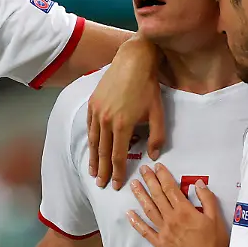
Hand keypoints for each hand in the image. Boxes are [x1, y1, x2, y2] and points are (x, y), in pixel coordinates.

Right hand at [87, 34, 166, 188]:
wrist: (133, 62)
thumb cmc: (148, 87)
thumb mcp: (158, 113)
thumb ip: (156, 137)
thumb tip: (152, 156)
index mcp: (123, 125)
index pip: (118, 156)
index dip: (117, 172)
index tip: (115, 184)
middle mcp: (106, 121)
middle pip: (103, 152)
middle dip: (102, 170)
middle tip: (100, 184)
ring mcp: (97, 111)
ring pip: (94, 140)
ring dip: (93, 158)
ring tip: (92, 171)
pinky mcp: (93, 103)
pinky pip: (89, 126)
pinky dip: (90, 139)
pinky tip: (92, 146)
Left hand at [126, 163, 226, 246]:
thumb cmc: (214, 244)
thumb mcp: (216, 218)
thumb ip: (207, 199)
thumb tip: (198, 183)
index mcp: (184, 210)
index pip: (171, 188)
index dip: (163, 176)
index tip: (157, 166)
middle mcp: (171, 218)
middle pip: (157, 196)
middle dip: (149, 180)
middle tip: (142, 169)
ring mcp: (163, 231)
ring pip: (149, 210)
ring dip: (140, 196)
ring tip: (133, 184)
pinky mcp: (160, 244)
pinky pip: (145, 231)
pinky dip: (136, 222)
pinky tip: (129, 213)